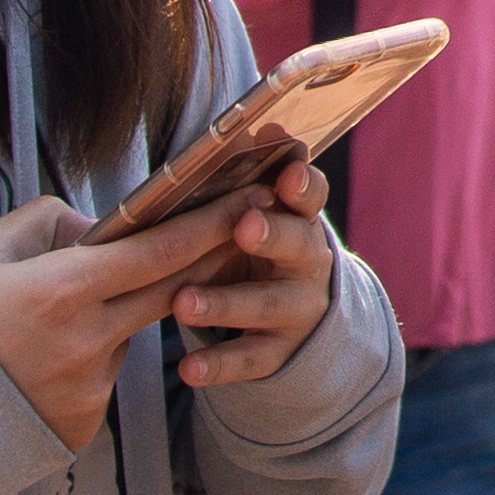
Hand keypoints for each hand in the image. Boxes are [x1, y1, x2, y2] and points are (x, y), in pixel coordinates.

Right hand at [0, 192, 263, 451]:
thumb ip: (47, 224)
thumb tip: (99, 226)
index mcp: (61, 290)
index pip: (160, 250)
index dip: (212, 222)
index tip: (253, 196)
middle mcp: (85, 341)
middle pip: (173, 290)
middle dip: (215, 256)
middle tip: (251, 226)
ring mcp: (87, 387)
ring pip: (129, 335)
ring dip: (120, 317)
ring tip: (56, 319)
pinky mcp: (82, 424)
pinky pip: (101, 378)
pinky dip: (86, 361)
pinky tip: (41, 364)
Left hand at [167, 157, 341, 390]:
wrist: (291, 322)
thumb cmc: (256, 250)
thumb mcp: (260, 214)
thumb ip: (255, 175)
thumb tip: (262, 125)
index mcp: (299, 220)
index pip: (310, 196)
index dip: (303, 185)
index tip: (287, 174)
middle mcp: (308, 263)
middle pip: (298, 246)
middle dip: (271, 235)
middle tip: (243, 227)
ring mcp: (296, 311)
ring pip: (266, 306)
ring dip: (226, 303)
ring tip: (184, 303)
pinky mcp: (278, 354)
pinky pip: (249, 360)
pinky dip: (219, 365)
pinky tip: (188, 369)